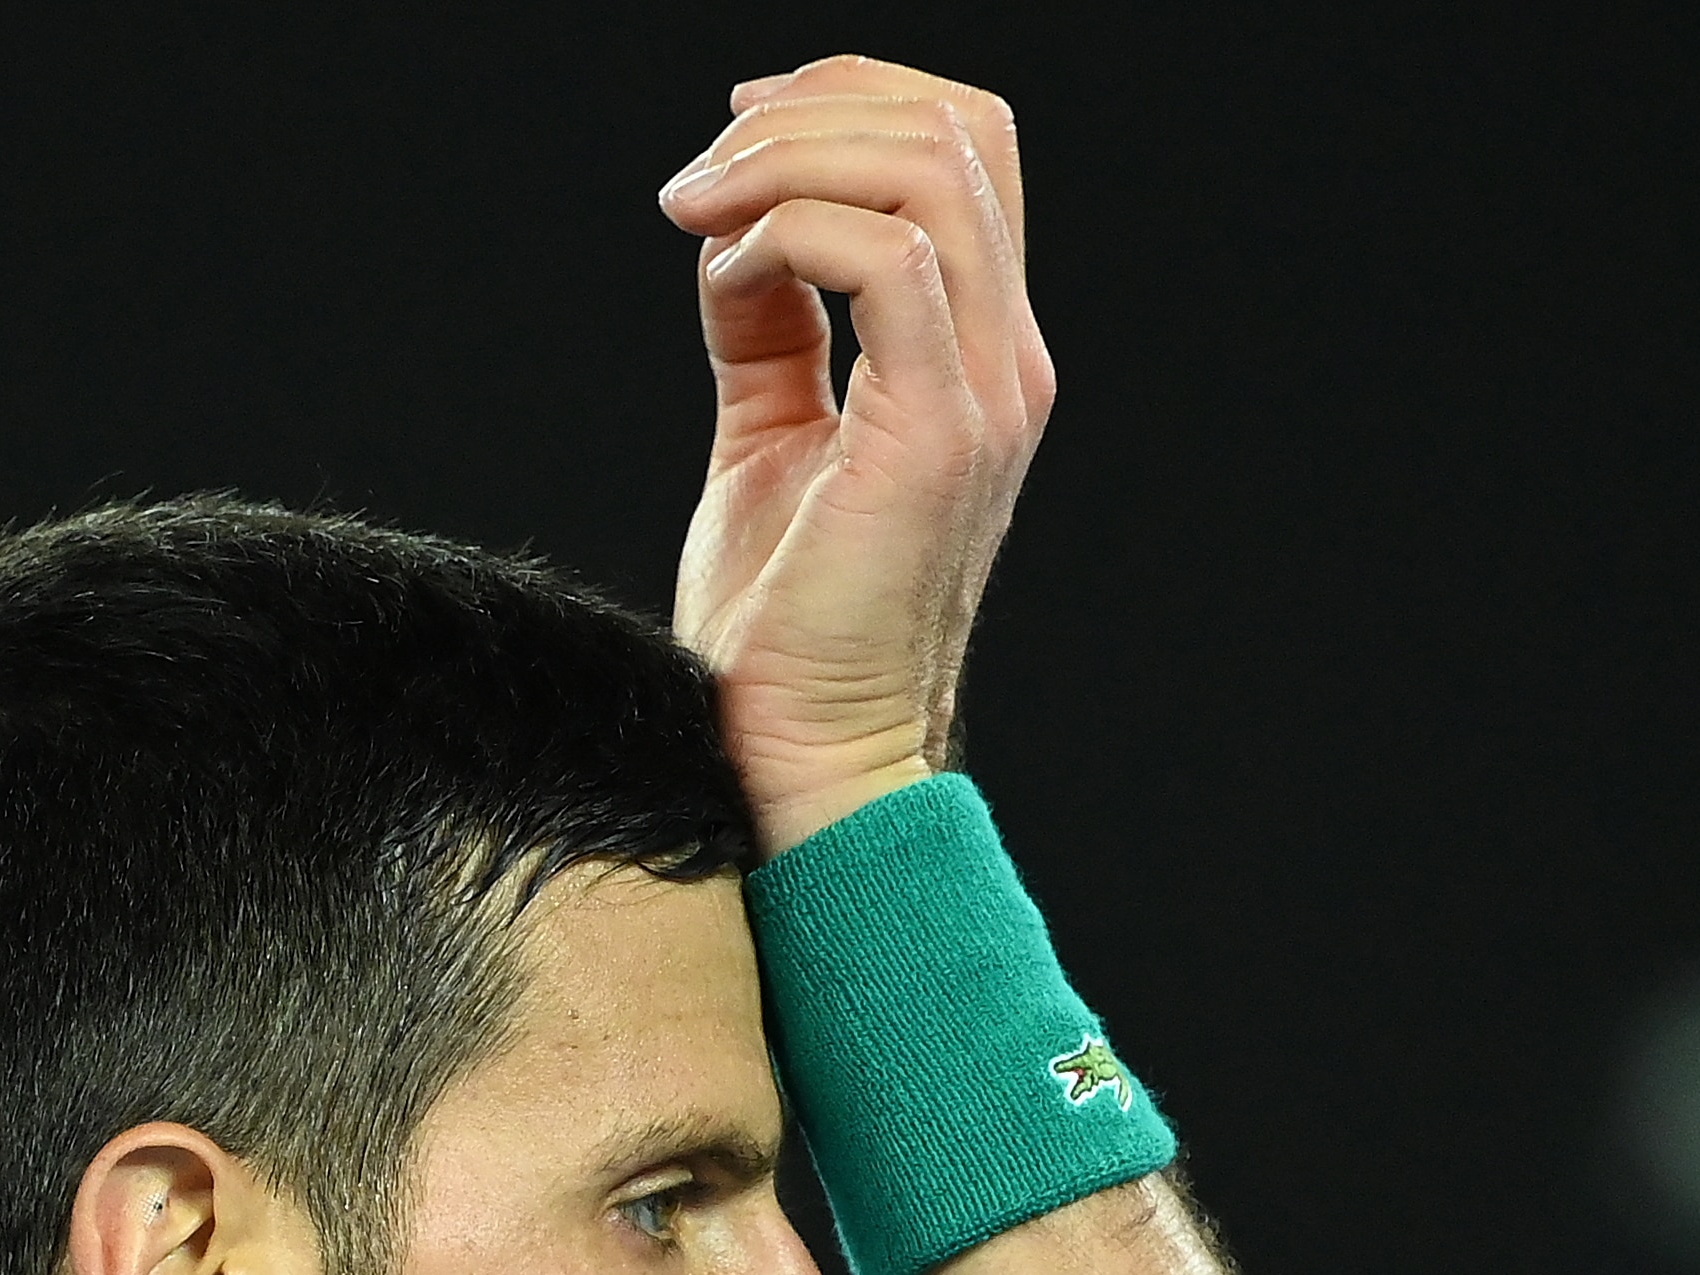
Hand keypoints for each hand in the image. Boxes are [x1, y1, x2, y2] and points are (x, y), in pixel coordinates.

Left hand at [658, 58, 1053, 850]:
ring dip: (788, 159)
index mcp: (977, 351)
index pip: (964, 150)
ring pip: (927, 172)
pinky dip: (787, 233)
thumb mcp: (770, 432)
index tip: (734, 129)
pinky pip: (883, 260)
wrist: (803, 748)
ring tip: (695, 206)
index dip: (851, 100)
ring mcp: (984, 393)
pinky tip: (722, 269)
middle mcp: (1004, 359)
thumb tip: (732, 234)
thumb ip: (769, 328)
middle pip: (958, 131)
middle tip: (704, 165)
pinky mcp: (935, 433)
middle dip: (814, 107)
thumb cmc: (783, 621)